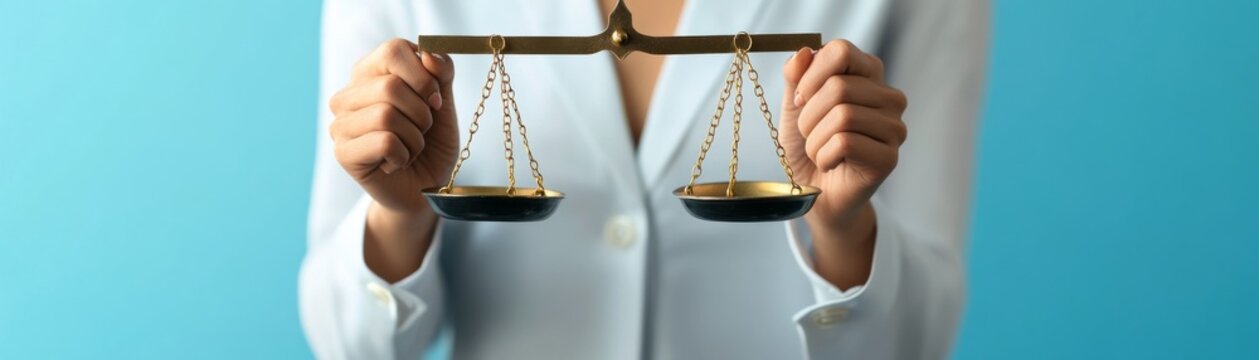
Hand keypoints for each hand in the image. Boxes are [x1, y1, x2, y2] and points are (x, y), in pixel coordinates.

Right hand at [329, 39, 458, 215]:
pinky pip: (384, 142)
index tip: (435, 100)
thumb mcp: (443, 103)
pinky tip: (397, 163)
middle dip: (421, 114)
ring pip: (386, 115)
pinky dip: (404, 156)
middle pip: (391, 86)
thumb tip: (429, 54)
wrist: (426, 189)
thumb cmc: (431, 143)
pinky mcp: (343, 152)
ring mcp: (341, 123)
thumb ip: (441, 73)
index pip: (394, 49)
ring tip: (409, 148)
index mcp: (370, 72)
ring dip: (414, 138)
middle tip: (421, 131)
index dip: (424, 76)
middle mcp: (348, 94)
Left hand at [779, 39, 906, 271]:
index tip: (800, 99)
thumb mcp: (794, 108)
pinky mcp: (889, 156)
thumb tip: (803, 52)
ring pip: (843, 115)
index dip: (811, 75)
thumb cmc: (808, 146)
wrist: (815, 193)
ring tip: (819, 150)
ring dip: (815, 139)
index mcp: (868, 74)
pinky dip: (824, 156)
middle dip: (809, 115)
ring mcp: (894, 127)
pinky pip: (846, 143)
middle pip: (839, 86)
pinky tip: (830, 163)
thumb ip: (796, 78)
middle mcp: (889, 96)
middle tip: (809, 134)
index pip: (841, 50)